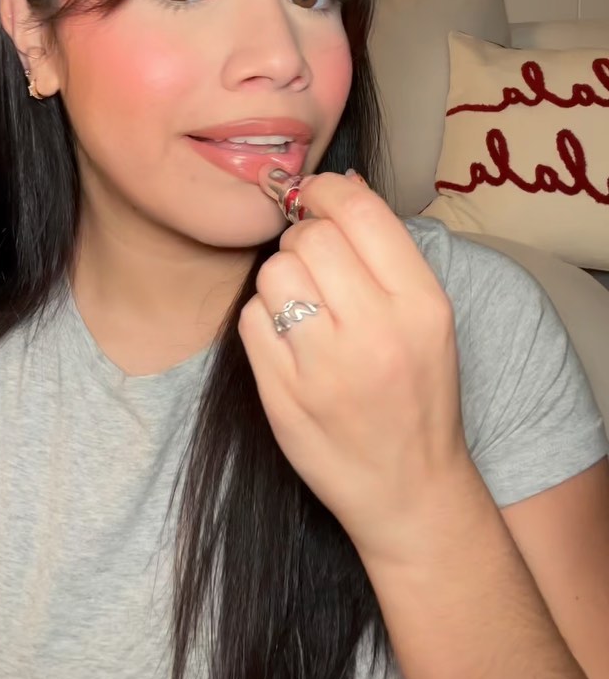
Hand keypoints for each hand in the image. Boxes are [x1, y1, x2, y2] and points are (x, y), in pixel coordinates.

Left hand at [237, 166, 472, 569]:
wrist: (410, 490)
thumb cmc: (418, 395)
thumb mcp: (429, 320)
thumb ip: (387, 255)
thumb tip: (341, 188)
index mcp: (421, 305)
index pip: (361, 213)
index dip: (328, 191)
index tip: (317, 197)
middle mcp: (376, 332)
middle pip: (311, 237)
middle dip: (303, 238)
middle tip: (313, 262)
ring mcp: (325, 368)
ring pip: (275, 273)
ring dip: (281, 278)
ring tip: (302, 304)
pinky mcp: (283, 396)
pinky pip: (250, 320)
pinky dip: (262, 319)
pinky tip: (287, 339)